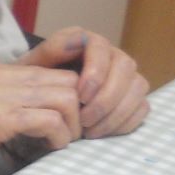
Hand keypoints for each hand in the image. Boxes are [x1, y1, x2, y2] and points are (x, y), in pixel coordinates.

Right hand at [0, 60, 82, 174]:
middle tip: (71, 133)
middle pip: (67, 81)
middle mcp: (2, 77)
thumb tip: (45, 112)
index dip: (72, 96)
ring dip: (72, 125)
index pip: (55, 71)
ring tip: (61, 142)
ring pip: (65, 98)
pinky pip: (50, 121)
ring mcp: (1, 96)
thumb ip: (10, 99)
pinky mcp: (0, 119)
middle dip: (79, 110)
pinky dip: (59, 137)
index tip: (69, 120)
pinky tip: (50, 148)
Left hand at [21, 26, 149, 137]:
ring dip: (116, 113)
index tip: (80, 96)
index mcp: (86, 42)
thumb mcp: (32, 66)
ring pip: (137, 87)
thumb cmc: (36, 82)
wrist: (41, 99)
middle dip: (107, 97)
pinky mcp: (132, 97)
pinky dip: (124, 122)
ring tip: (90, 131)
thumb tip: (74, 42)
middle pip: (125, 67)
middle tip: (85, 120)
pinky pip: (142, 107)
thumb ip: (50, 51)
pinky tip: (101, 132)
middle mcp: (110, 54)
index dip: (96, 72)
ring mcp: (125, 76)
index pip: (101, 47)